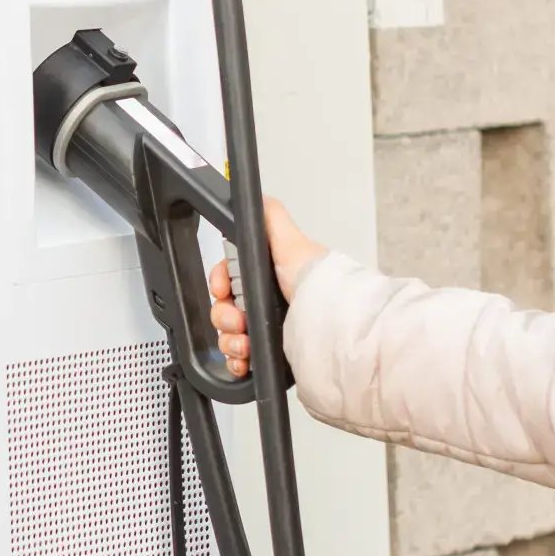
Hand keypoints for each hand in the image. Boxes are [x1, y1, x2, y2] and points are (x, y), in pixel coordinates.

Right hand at [208, 198, 326, 378]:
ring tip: (244, 344)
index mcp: (267, 275)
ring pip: (228, 336)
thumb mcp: (290, 242)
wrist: (335, 327)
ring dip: (228, 341)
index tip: (223, 290)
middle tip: (238, 320)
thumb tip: (253, 195)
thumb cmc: (318, 284)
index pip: (226, 279)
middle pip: (223, 309)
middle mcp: (266, 302)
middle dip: (223, 316)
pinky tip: (243, 359)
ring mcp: (268, 330)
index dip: (219, 284)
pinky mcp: (271, 355)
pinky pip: (239, 359)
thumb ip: (269, 217)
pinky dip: (235, 360)